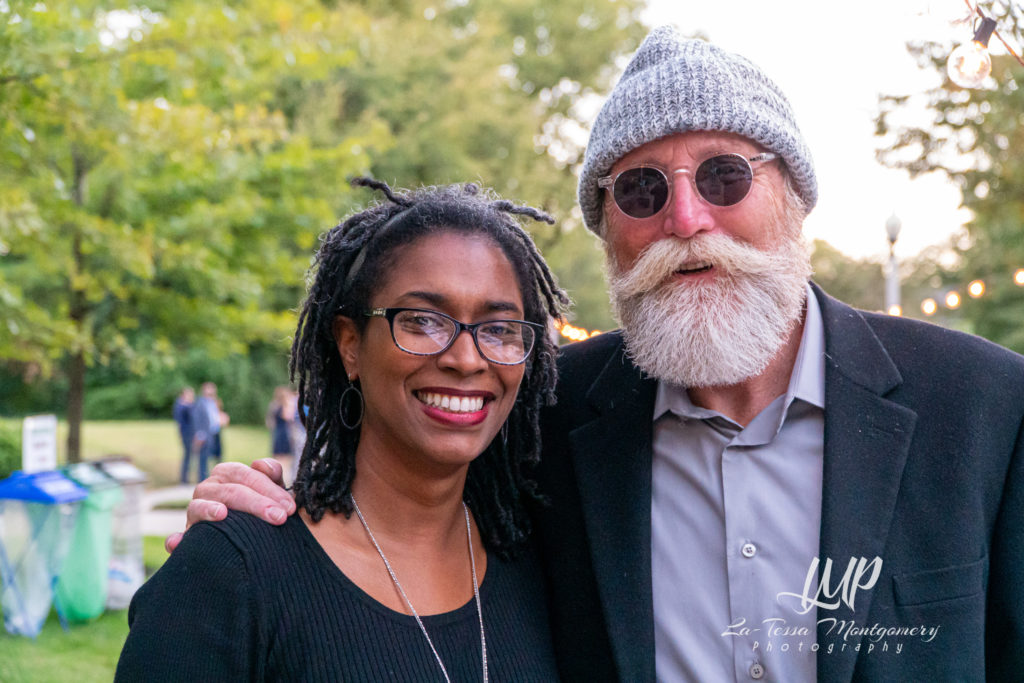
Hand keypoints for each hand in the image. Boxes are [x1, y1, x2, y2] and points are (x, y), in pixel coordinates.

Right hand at [164, 458, 294, 552]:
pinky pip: (177, 537)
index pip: (246, 474)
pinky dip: (176, 539)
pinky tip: (178, 542)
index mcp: (228, 474)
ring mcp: (194, 511)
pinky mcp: (186, 535)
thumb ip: (272, 476)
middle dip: (256, 503)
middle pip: (229, 490)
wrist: (247, 539)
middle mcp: (209, 488)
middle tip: (279, 518)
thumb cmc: (261, 510)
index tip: (290, 508)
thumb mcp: (271, 493)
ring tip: (222, 514)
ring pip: (199, 506)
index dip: (269, 488)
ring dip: (209, 510)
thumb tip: (260, 464)